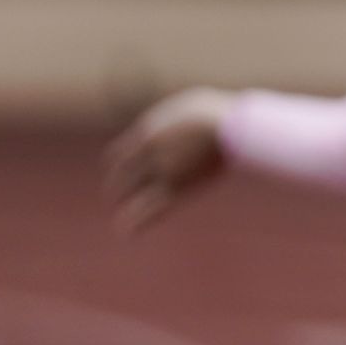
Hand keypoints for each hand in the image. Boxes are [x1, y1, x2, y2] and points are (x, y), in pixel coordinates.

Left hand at [106, 87, 231, 233]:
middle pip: (123, 176)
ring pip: (135, 197)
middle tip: (117, 198)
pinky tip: (128, 234)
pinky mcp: (179, 188)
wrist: (229, 125)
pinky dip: (138, 222)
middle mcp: (149, 154)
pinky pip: (152, 210)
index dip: (115, 167)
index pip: (119, 155)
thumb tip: (176, 129)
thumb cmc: (216, 113)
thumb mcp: (187, 110)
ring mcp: (163, 172)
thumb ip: (174, 125)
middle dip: (118, 188)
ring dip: (127, 212)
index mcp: (147, 133)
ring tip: (121, 227)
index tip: (116, 175)